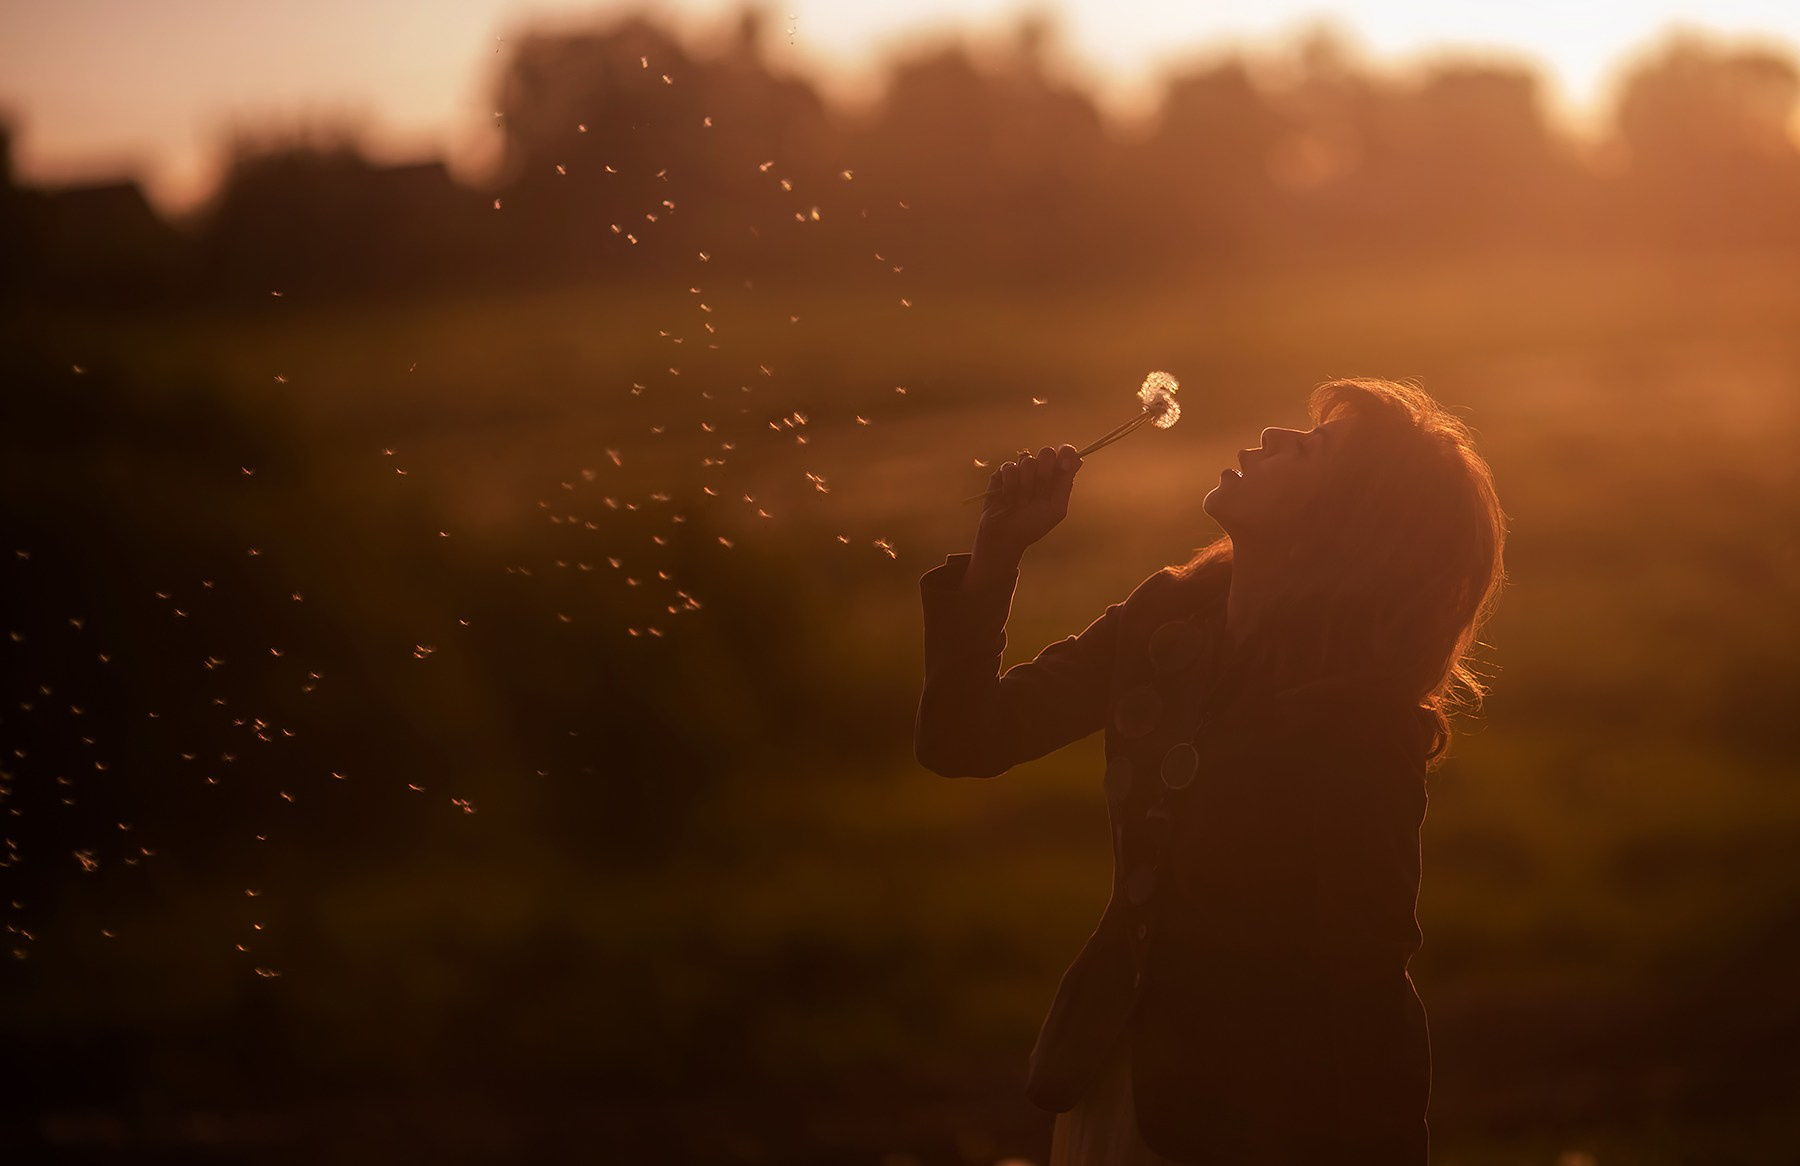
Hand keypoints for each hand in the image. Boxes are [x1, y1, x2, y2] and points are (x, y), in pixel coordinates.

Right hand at [976, 444, 1080, 558]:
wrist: (1006, 536)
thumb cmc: (1033, 525)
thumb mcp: (1056, 509)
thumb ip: (1066, 484)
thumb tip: (1079, 459)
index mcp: (1057, 477)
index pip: (1066, 453)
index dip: (1066, 454)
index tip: (1064, 466)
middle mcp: (1040, 469)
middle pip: (1047, 452)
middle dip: (1044, 475)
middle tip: (1039, 494)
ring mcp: (1021, 469)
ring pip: (1027, 460)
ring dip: (1026, 485)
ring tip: (1021, 502)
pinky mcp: (1003, 472)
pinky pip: (1009, 467)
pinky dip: (1010, 486)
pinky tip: (1009, 499)